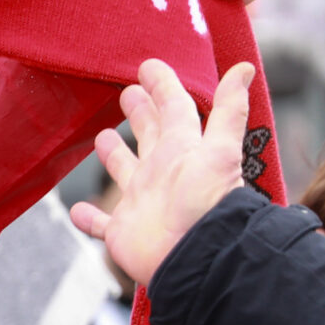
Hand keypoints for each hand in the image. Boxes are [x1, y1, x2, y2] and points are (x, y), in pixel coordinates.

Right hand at [69, 59, 255, 287]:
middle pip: (149, 135)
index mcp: (182, 149)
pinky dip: (89, 218)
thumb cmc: (205, 202)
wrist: (194, 258)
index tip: (149, 66)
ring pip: (125, 172)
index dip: (163, 85)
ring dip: (114, 157)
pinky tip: (77, 211)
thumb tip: (247, 67)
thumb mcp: (220, 149)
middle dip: (139, 113)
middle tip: (127, 93)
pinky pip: (102, 223)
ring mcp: (141, 202)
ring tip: (102, 138)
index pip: (174, 108)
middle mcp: (162, 172)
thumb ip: (230, 109)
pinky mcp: (123, 231)